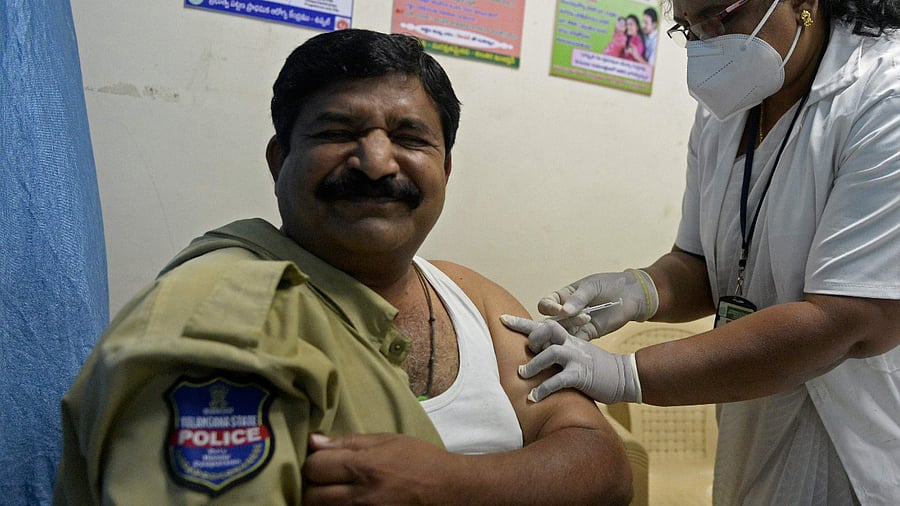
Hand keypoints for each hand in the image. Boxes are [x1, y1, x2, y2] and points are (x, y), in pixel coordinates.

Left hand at [303, 433, 453, 504]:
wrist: (449, 489)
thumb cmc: (420, 460)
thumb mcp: (387, 441)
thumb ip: (348, 442)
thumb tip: (314, 441)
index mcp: (364, 468)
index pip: (315, 467)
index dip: (314, 461)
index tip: (323, 459)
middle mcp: (361, 496)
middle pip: (311, 497)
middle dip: (313, 486)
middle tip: (326, 479)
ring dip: (324, 501)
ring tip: (335, 491)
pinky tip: (348, 501)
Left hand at [500, 316, 640, 403]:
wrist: (623, 376)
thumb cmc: (595, 368)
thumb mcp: (576, 354)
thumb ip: (558, 353)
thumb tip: (536, 357)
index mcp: (567, 339)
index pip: (542, 325)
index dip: (520, 322)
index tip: (502, 319)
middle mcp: (570, 344)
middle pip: (546, 329)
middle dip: (531, 338)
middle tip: (524, 354)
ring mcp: (576, 358)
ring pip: (550, 353)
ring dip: (533, 365)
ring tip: (523, 375)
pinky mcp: (581, 375)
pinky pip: (558, 380)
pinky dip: (543, 389)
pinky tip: (533, 397)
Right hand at [538, 269, 657, 338]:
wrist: (633, 295)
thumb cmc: (610, 285)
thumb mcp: (592, 287)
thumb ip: (578, 299)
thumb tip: (564, 312)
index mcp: (563, 297)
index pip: (545, 304)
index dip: (549, 308)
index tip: (561, 310)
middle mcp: (566, 312)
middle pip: (550, 322)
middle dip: (557, 323)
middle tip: (573, 319)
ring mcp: (576, 325)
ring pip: (562, 334)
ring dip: (570, 330)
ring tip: (587, 320)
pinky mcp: (588, 335)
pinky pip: (576, 342)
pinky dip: (577, 342)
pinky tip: (585, 336)